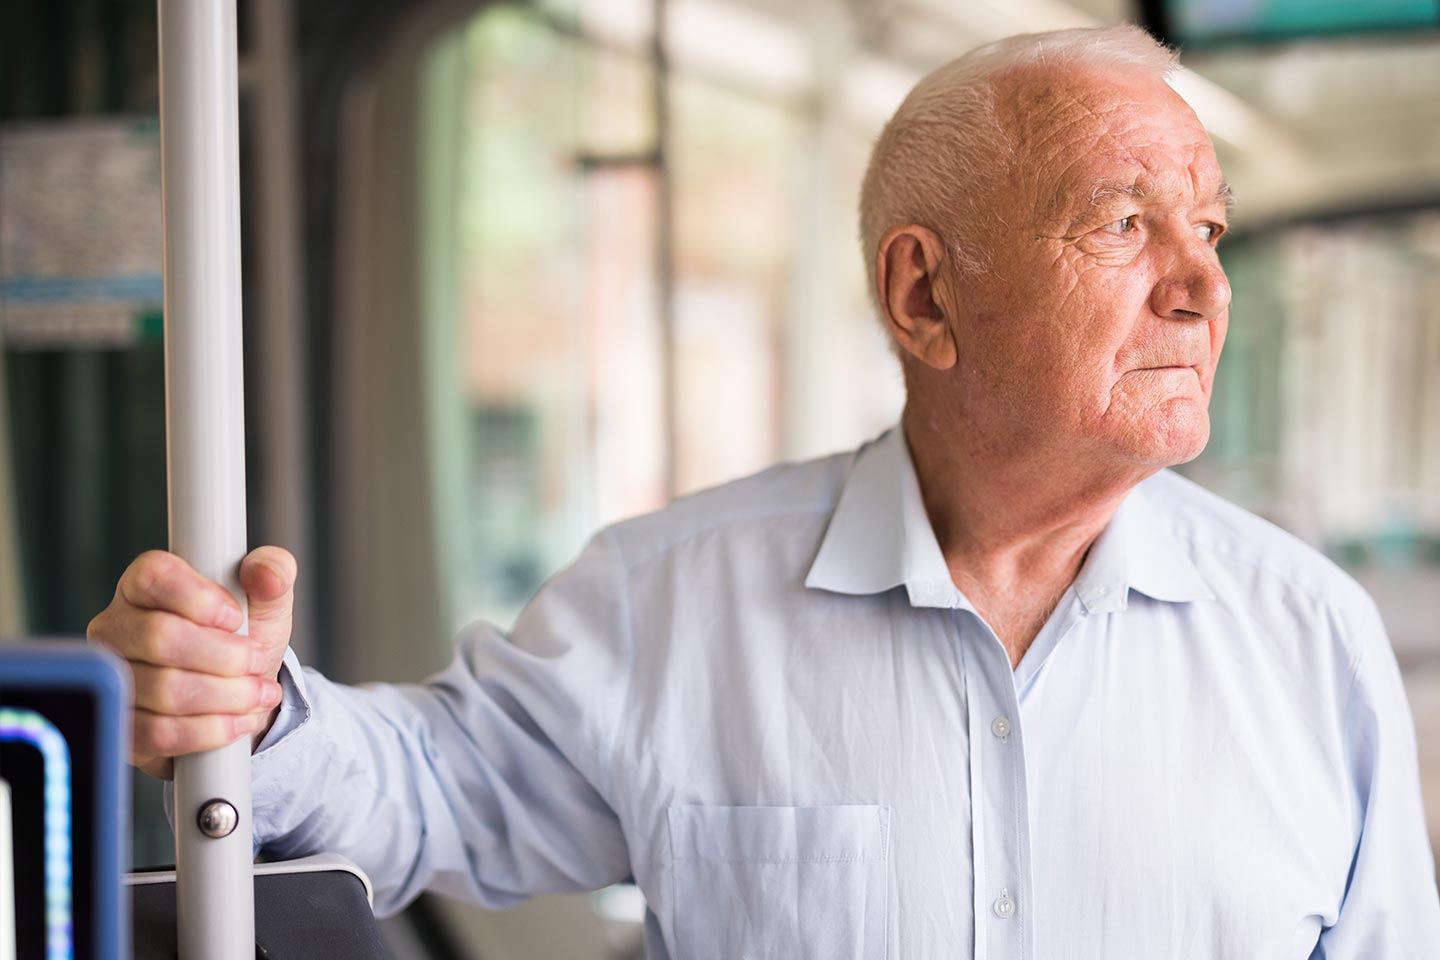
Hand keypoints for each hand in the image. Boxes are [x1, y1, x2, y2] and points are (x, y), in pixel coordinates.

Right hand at [87, 546, 296, 778]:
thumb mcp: (267, 600)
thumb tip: (267, 572)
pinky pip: (160, 733)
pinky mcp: (123, 726)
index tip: (236, 617)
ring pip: (164, 689)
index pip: (154, 576)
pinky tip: (237, 722)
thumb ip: (274, 571)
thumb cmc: (244, 638)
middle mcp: (116, 629)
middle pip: (159, 637)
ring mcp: (113, 679)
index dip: (201, 598)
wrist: (241, 695)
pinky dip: (211, 730)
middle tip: (255, 662)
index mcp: (144, 586)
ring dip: (227, 696)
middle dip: (225, 655)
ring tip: (256, 694)